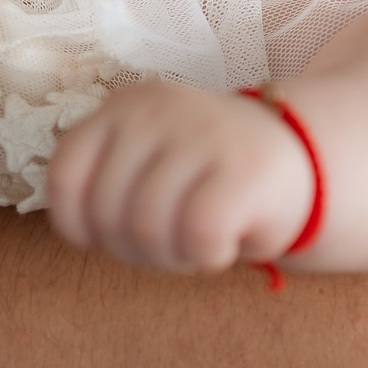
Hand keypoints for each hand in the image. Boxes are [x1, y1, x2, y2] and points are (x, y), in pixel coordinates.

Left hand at [44, 81, 314, 272]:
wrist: (304, 158)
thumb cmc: (208, 174)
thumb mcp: (146, 158)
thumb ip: (103, 180)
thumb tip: (77, 227)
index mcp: (121, 108)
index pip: (63, 180)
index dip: (79, 227)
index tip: (111, 236)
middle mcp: (154, 111)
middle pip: (106, 216)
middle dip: (133, 251)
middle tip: (170, 243)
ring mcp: (199, 134)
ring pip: (148, 231)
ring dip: (172, 259)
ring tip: (198, 243)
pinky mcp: (243, 168)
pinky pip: (197, 237)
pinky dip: (208, 257)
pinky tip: (226, 243)